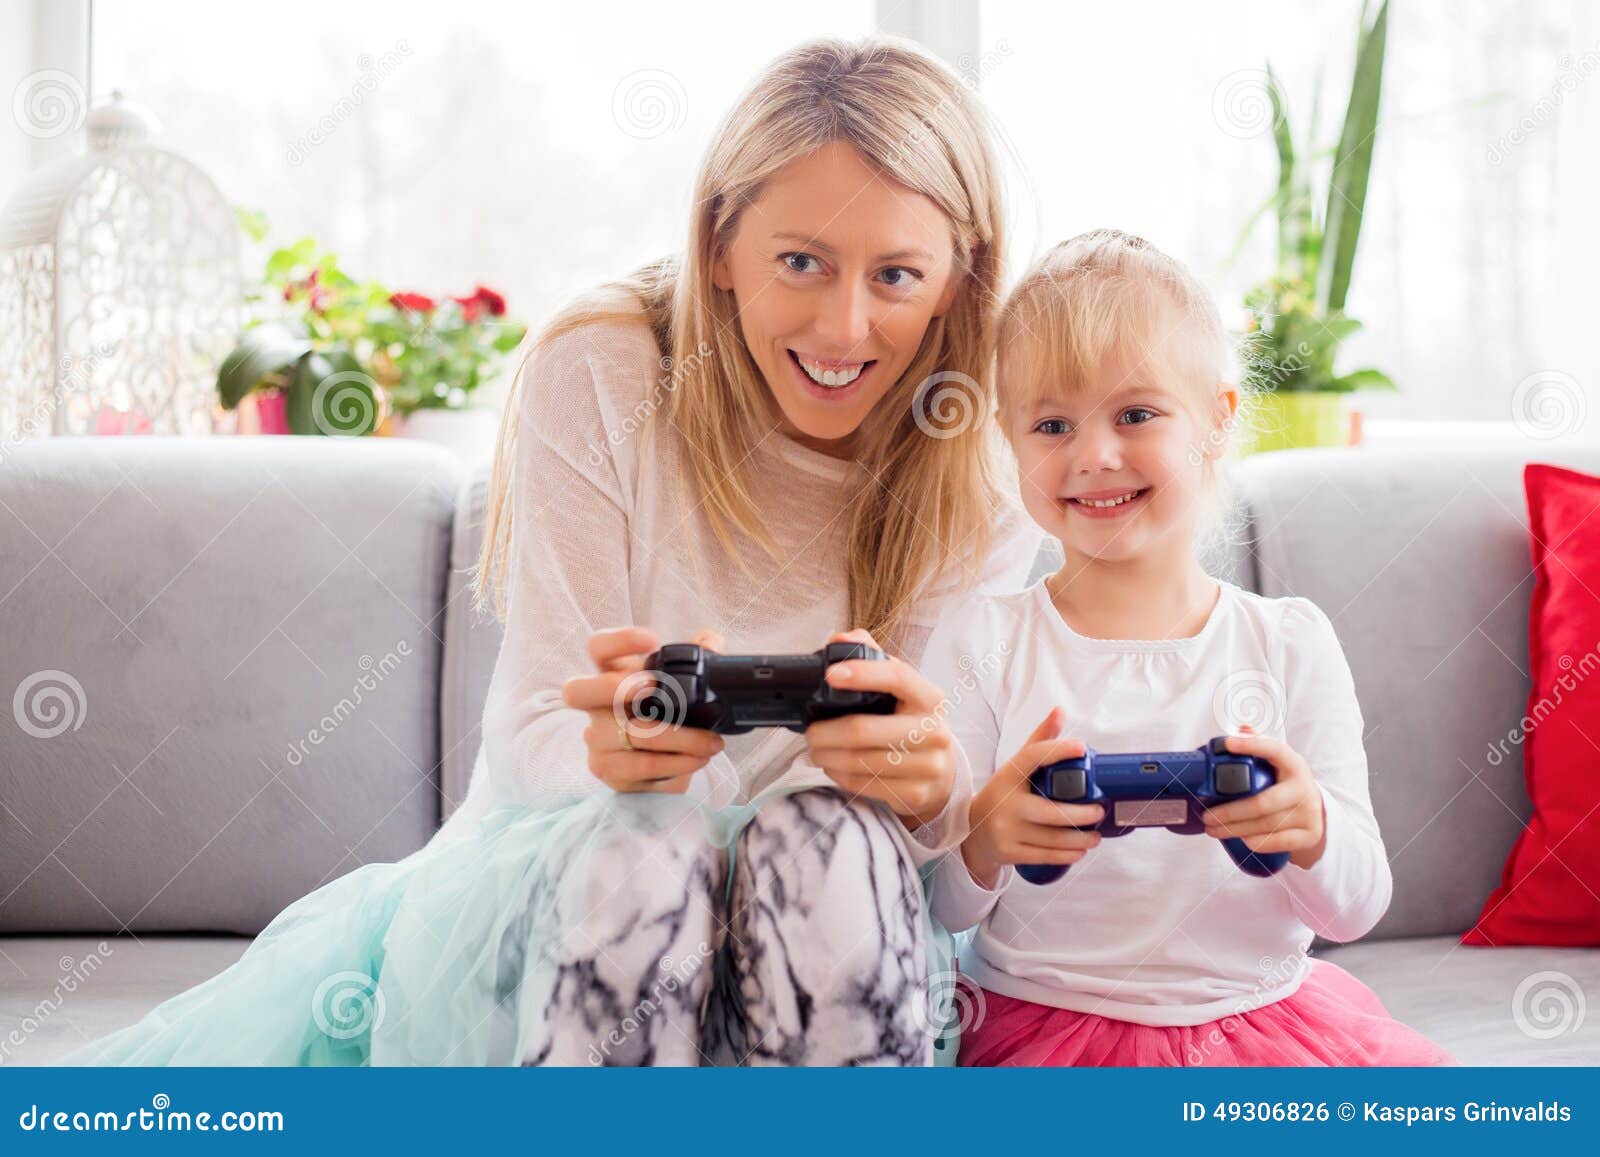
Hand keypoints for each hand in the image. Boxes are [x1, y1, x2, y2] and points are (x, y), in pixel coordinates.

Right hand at [560, 626, 725, 793]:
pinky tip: (699, 758)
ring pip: (630, 734)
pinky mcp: (608, 770)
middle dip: (614, 687)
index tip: (652, 641)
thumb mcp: (682, 685)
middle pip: (577, 691)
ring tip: (711, 740)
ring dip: (680, 737)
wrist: (666, 766)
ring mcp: (597, 739)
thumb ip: (698, 658)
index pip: (598, 648)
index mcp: (612, 674)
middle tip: (652, 687)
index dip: (618, 641)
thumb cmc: (668, 716)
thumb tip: (711, 641)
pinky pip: (642, 765)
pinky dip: (677, 762)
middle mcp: (595, 705)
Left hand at [802, 628, 956, 829]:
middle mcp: (934, 731)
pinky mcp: (916, 794)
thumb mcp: (900, 691)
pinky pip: (863, 784)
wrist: (942, 773)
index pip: (897, 677)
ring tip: (816, 749)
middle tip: (810, 731)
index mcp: (930, 698)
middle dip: (825, 731)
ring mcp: (928, 766)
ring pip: (858, 760)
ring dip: (826, 755)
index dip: (861, 673)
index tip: (829, 674)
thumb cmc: (911, 723)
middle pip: (863, 729)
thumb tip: (839, 639)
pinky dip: (839, 775)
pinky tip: (833, 767)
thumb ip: (872, 658)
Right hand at [960, 707, 1104, 888]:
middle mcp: (1006, 802)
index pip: (1033, 756)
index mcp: (1008, 775)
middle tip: (1100, 811)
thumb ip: (1039, 741)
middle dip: (1084, 814)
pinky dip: (1068, 855)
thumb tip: (1060, 711)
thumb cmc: (1004, 793)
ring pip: (1054, 838)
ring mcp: (1006, 830)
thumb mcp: (1016, 767)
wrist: (973, 831)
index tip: (1082, 747)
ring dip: (1082, 839)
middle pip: (1053, 811)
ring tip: (1096, 836)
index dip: (1058, 750)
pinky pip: (1045, 856)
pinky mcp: (1009, 852)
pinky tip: (1081, 851)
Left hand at [1201, 724, 1326, 868]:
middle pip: (1262, 802)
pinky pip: (1276, 842)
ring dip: (1234, 829)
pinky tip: (1240, 839)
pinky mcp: (1308, 835)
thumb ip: (1260, 746)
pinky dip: (1255, 841)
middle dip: (1230, 811)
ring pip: (1265, 825)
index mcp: (1294, 765)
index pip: (1275, 749)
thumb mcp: (1278, 765)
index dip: (1252, 745)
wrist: (1317, 814)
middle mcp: (1304, 788)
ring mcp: (1309, 814)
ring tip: (1212, 828)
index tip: (1227, 743)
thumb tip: (1241, 729)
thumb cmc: (1286, 786)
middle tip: (1206, 815)